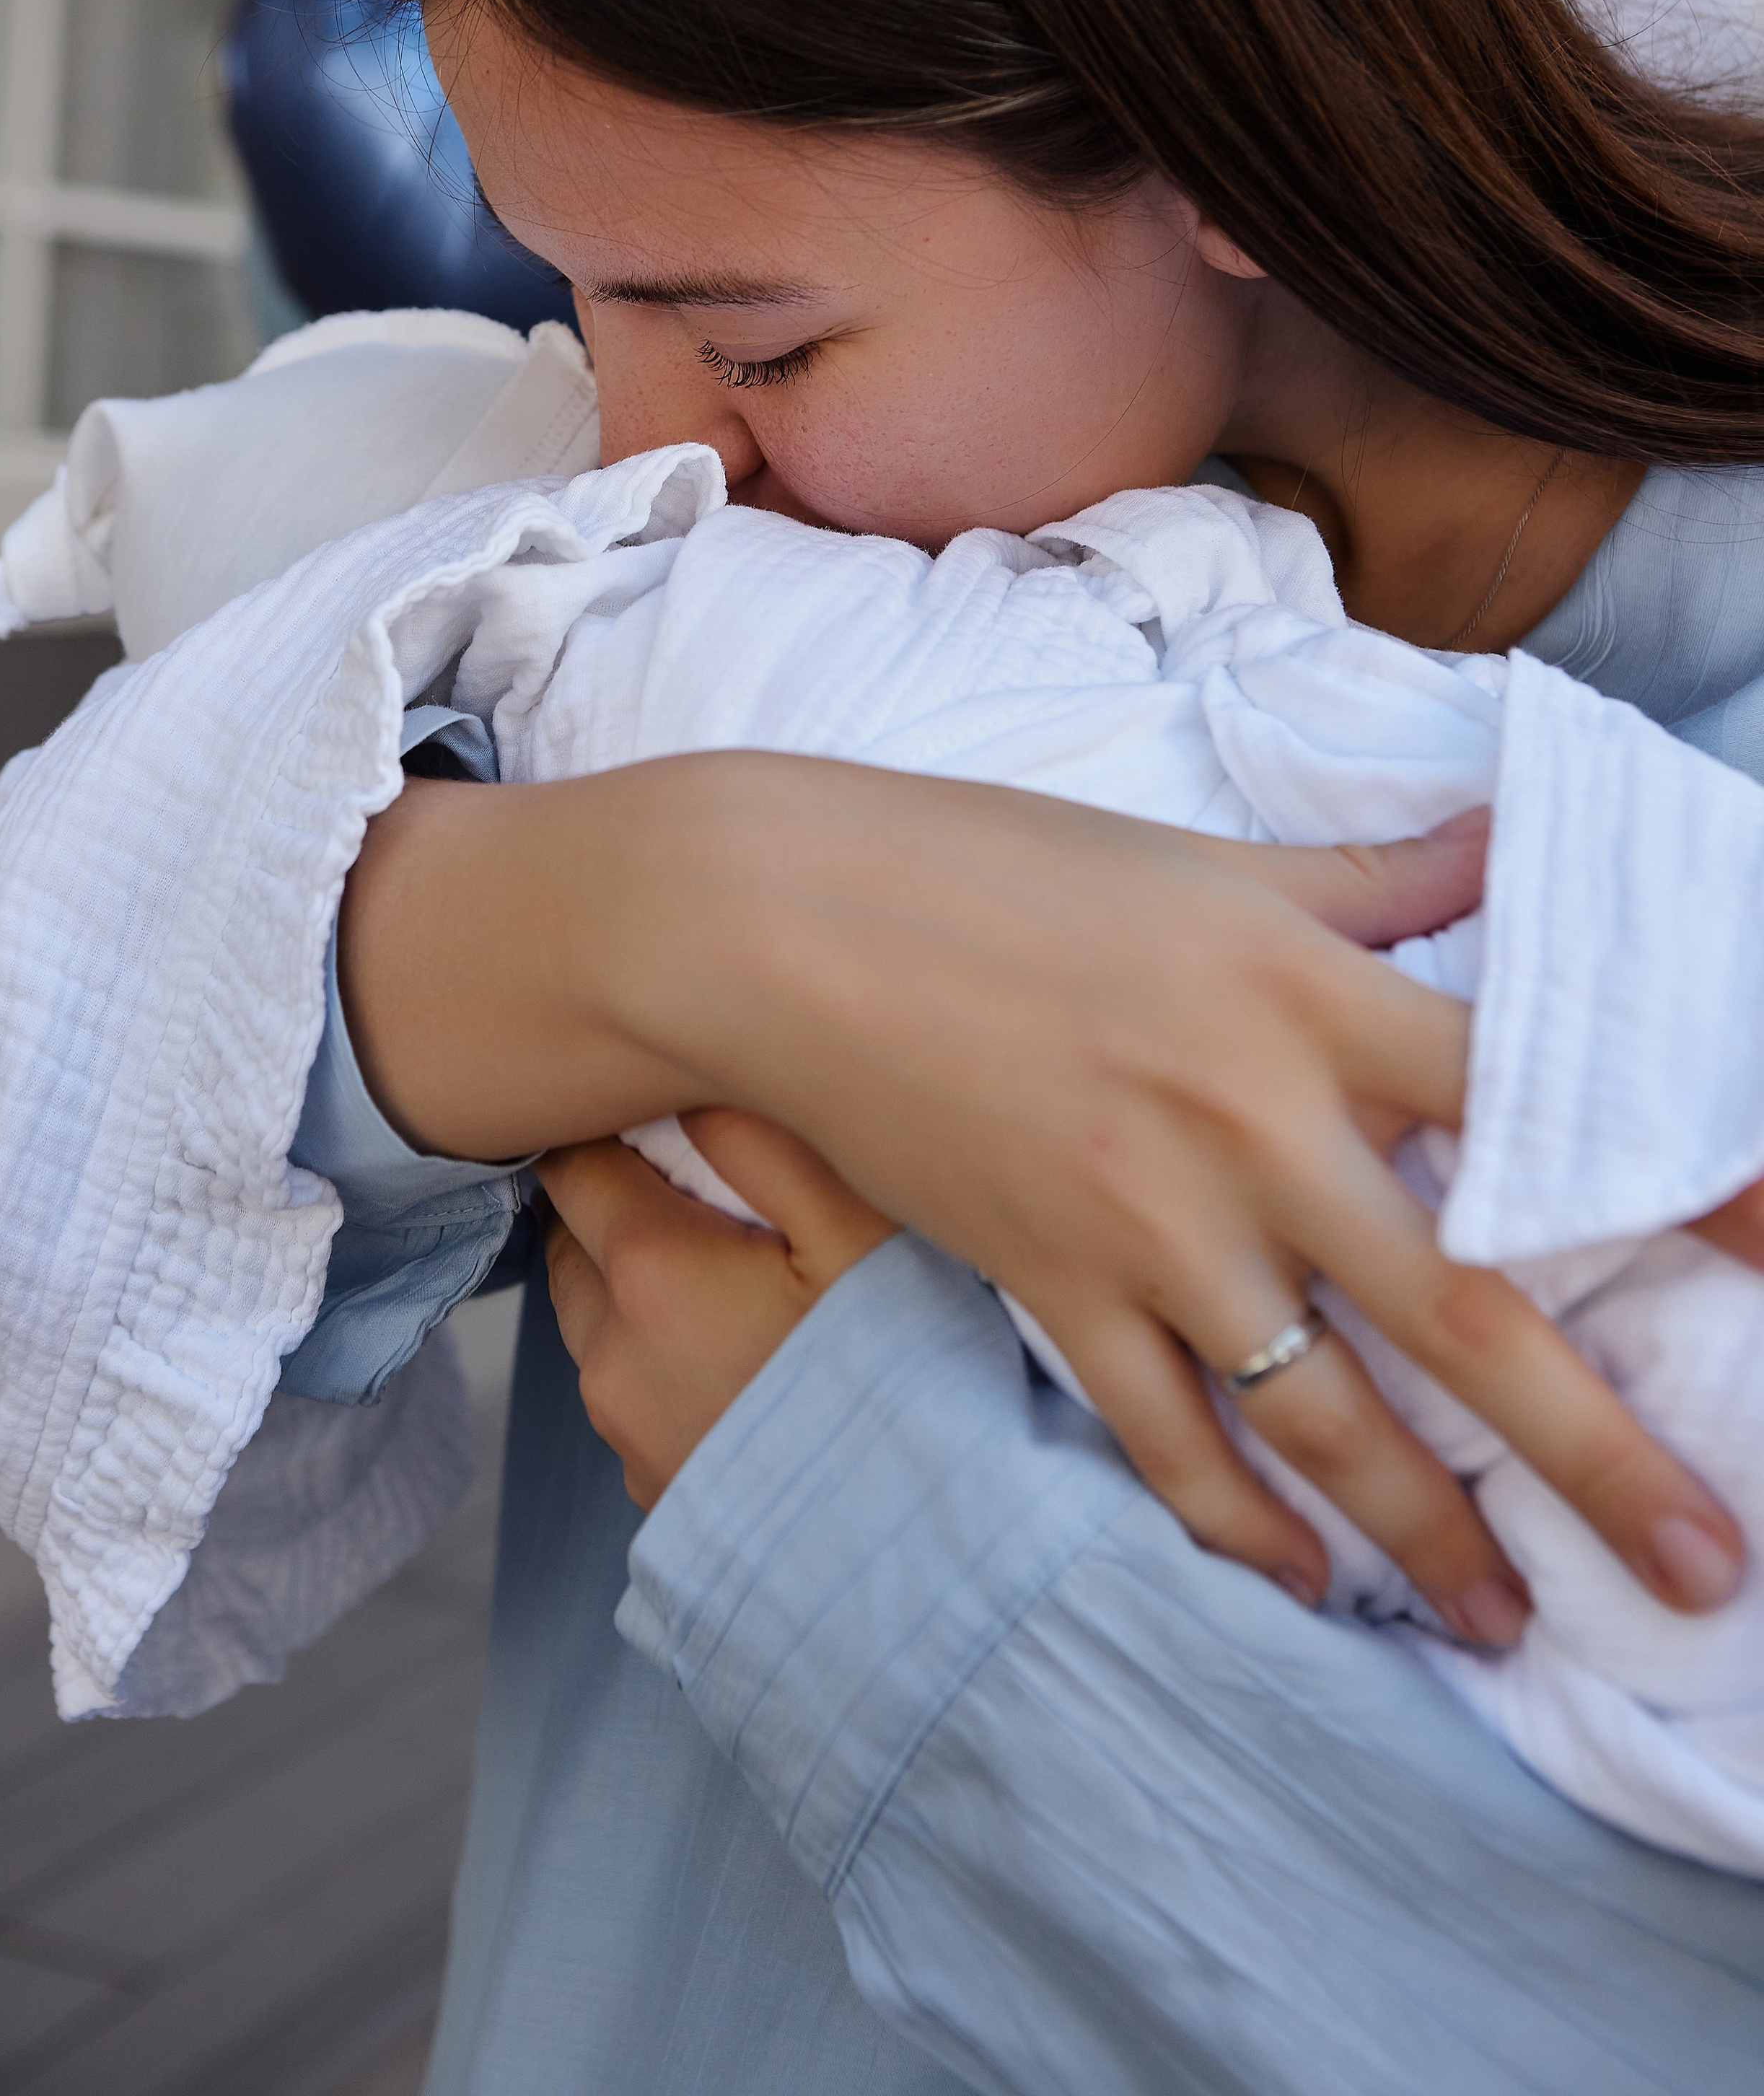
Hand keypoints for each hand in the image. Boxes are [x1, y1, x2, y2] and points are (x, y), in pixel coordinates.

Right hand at [342, 756, 1750, 1631]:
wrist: (788, 921)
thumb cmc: (1002, 867)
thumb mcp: (1210, 863)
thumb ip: (1377, 877)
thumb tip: (1507, 838)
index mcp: (1311, 996)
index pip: (1536, 1097)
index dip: (1677, 1176)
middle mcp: (1254, 1126)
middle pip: (1465, 1311)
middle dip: (1600, 1453)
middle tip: (1707, 1565)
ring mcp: (1150, 1225)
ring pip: (1322, 1415)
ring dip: (1431, 1534)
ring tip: (1513, 1622)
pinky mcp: (1053, 1286)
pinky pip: (1164, 1439)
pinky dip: (1238, 1529)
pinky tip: (1306, 1588)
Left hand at [541, 1111, 896, 1506]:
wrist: (923, 1556)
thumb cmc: (904, 1385)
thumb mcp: (859, 1236)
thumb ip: (767, 1144)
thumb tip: (698, 1081)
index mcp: (651, 1272)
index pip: (575, 1164)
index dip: (611, 1128)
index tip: (659, 1111)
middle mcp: (612, 1354)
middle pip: (572, 1242)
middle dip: (615, 1203)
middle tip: (697, 1185)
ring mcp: (625, 1432)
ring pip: (593, 1321)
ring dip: (631, 1285)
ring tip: (723, 1273)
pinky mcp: (648, 1488)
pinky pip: (627, 1393)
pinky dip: (657, 1359)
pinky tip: (737, 1358)